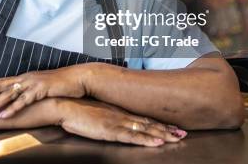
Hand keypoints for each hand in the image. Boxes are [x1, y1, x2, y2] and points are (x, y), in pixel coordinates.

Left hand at [0, 65, 86, 118]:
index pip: (0, 79)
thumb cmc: (60, 84)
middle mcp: (24, 78)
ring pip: (8, 94)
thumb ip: (29, 90)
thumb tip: (19, 95)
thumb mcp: (40, 86)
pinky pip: (23, 102)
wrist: (77, 79)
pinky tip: (2, 116)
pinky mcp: (40, 91)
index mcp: (23, 77)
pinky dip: (12, 109)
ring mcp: (31, 84)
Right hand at [57, 98, 186, 146]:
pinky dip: (146, 139)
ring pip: (145, 130)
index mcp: (119, 111)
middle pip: (149, 124)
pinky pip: (132, 137)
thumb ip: (108, 116)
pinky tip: (157, 142)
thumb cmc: (78, 110)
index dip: (159, 123)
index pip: (143, 118)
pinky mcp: (111, 130)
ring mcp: (118, 122)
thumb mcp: (97, 112)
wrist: (65, 106)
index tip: (172, 127)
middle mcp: (122, 115)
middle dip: (167, 129)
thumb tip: (114, 121)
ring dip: (162, 134)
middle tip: (182, 133)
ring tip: (177, 138)